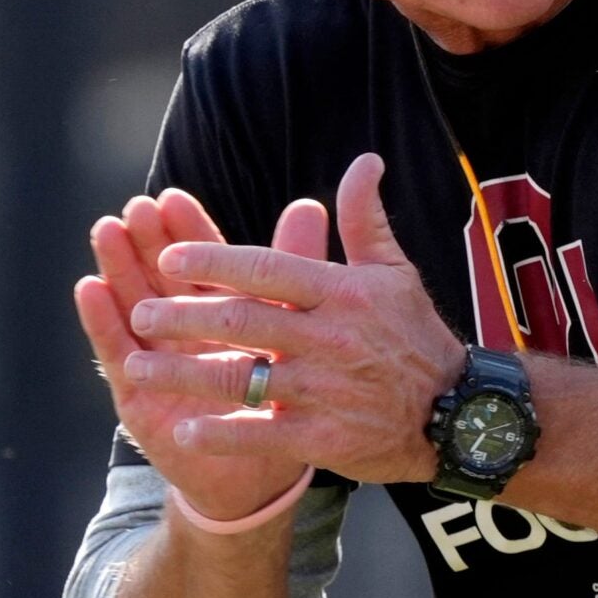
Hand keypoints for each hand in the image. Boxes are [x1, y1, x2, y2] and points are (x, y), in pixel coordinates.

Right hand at [74, 188, 323, 523]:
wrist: (266, 474)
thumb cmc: (279, 399)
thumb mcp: (292, 330)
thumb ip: (296, 270)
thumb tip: (310, 206)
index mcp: (221, 312)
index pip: (201, 264)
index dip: (187, 231)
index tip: (172, 197)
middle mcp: (183, 332)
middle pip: (159, 276)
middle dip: (147, 240)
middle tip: (135, 206)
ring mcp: (157, 362)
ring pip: (133, 305)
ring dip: (117, 268)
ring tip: (106, 230)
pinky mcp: (140, 397)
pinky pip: (117, 355)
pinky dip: (101, 321)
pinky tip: (89, 289)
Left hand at [123, 153, 464, 486]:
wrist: (458, 413)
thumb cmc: (416, 337)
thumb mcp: (395, 272)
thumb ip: (366, 219)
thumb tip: (364, 161)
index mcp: (341, 293)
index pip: (266, 268)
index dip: (213, 261)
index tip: (169, 256)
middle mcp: (329, 338)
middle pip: (240, 321)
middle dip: (181, 316)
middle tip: (141, 312)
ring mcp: (325, 390)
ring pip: (240, 377)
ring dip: (182, 372)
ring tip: (138, 366)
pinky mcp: (325, 437)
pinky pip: (261, 434)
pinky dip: (222, 433)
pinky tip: (187, 428)